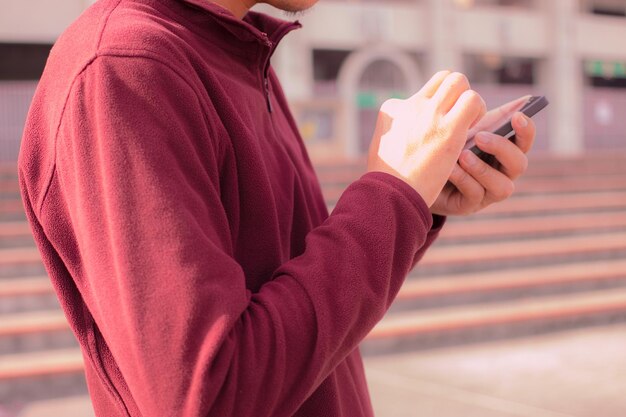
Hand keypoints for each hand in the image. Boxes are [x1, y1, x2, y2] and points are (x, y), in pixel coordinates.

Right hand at [367, 71, 485, 206]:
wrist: (390, 193)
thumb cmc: (386, 178)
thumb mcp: (383, 145)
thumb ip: (397, 130)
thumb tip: (408, 128)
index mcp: (392, 109)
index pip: (424, 92)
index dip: (437, 104)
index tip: (439, 123)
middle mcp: (411, 105)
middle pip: (444, 79)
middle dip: (456, 93)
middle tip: (459, 117)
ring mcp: (430, 113)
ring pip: (459, 81)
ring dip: (469, 100)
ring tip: (469, 123)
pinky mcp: (449, 127)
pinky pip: (473, 101)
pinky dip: (478, 112)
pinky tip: (473, 132)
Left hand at [430, 97, 536, 215]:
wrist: (418, 174)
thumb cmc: (446, 147)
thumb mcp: (461, 129)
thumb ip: (482, 114)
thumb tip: (516, 95)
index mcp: (505, 151)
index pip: (524, 141)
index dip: (526, 130)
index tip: (517, 116)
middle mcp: (503, 173)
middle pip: (519, 164)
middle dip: (502, 149)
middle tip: (480, 137)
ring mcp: (488, 193)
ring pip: (502, 186)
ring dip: (483, 169)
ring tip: (463, 154)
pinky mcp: (469, 206)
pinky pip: (474, 194)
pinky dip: (464, 179)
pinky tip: (449, 168)